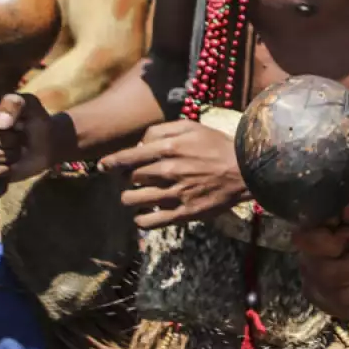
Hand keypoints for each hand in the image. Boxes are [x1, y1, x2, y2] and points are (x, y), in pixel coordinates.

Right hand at [0, 93, 55, 188]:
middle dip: (5, 140)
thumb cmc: (35, 122)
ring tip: (16, 153)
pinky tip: (8, 166)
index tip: (21, 124)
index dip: (2, 121)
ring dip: (2, 155)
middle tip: (20, 140)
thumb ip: (16, 104)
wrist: (43, 147)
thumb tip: (2, 123)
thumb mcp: (31, 106)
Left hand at [100, 120, 246, 229]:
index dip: (111, 163)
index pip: (128, 157)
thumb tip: (139, 144)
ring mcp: (175, 194)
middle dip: (127, 179)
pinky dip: (141, 219)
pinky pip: (148, 222)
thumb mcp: (191, 126)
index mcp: (169, 148)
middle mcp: (169, 171)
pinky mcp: (183, 213)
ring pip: (133, 201)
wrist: (245, 170)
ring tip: (138, 196)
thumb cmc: (217, 146)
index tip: (104, 166)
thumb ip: (162, 130)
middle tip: (134, 179)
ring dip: (131, 198)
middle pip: (130, 179)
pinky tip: (146, 213)